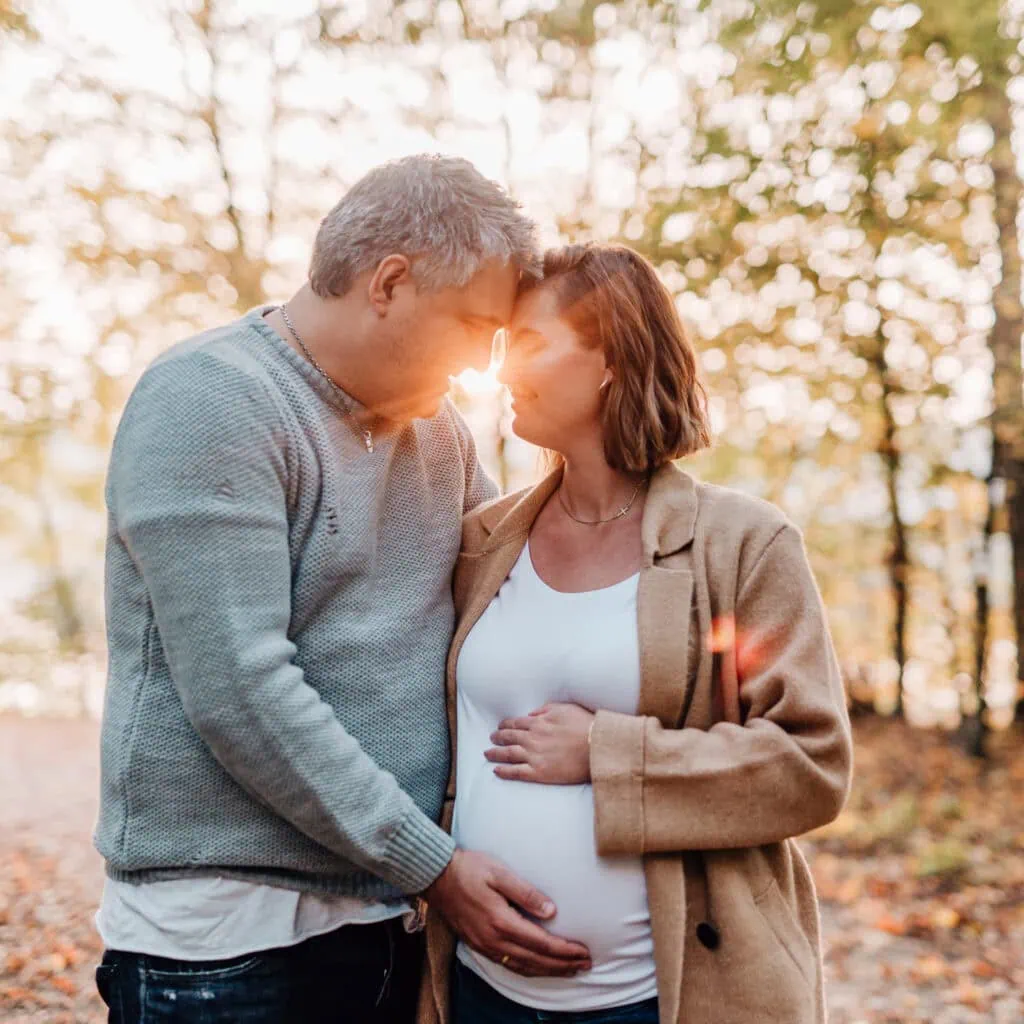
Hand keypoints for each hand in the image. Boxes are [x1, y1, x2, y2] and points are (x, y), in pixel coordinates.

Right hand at [423, 850, 591, 976]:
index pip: (541, 943)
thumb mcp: (499, 872)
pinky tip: (538, 967)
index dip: (564, 950)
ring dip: (548, 970)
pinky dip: (528, 969)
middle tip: (585, 965)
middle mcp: (493, 939)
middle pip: (535, 960)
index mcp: (501, 921)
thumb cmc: (469, 869)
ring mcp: (484, 945)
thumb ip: (526, 893)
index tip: (583, 952)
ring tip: (569, 970)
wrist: (437, 876)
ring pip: (522, 966)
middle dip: (562, 964)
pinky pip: (509, 964)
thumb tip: (551, 912)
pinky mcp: (478, 945)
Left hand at [485, 702, 594, 784]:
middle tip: (491, 738)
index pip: (515, 723)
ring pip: (508, 754)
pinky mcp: (539, 772)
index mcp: (538, 722)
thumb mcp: (565, 708)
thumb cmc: (585, 725)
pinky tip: (496, 770)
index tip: (501, 726)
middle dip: (497, 737)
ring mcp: (534, 756)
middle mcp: (532, 738)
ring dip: (495, 753)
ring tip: (487, 753)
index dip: (505, 724)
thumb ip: (545, 710)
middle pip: (508, 737)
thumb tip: (531, 714)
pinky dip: (504, 771)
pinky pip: (516, 772)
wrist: (597, 746)